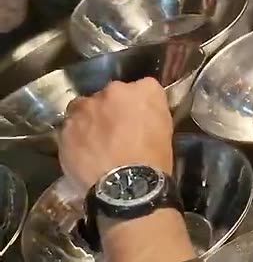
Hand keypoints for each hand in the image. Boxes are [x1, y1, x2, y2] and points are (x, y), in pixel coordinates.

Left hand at [58, 79, 174, 194]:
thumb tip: (141, 114)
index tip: (138, 117)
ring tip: (94, 141)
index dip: (138, 104)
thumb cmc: (154, 158)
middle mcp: (113, 91)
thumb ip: (150, 112)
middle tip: (115, 130)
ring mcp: (86, 108)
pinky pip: (69, 129)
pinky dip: (75, 137)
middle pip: (109, 95)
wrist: (126, 184)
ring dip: (89, 120)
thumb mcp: (165, 128)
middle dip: (110, 108)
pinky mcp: (66, 128)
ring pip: (84, 108)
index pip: (142, 88)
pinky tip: (84, 153)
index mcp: (144, 90)